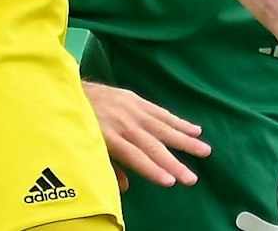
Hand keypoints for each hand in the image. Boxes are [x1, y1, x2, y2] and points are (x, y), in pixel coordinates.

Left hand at [83, 81, 208, 189]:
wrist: (72, 89)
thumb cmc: (81, 124)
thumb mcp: (88, 146)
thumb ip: (108, 166)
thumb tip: (125, 187)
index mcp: (109, 137)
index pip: (135, 157)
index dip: (153, 170)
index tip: (169, 182)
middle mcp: (124, 124)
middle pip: (152, 146)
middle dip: (173, 163)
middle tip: (192, 178)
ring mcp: (132, 110)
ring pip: (163, 127)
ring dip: (185, 141)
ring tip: (204, 151)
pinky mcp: (136, 99)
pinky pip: (161, 112)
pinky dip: (178, 121)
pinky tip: (195, 130)